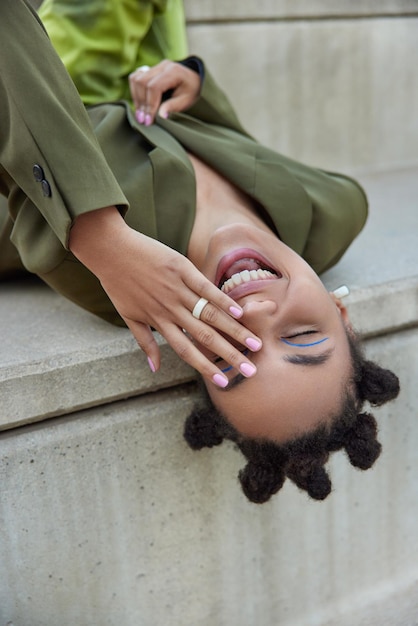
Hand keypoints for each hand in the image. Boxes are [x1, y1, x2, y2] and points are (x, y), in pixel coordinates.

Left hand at [69, 207, 261, 387]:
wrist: (110, 249)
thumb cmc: (118, 283)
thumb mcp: (128, 316)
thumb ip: (144, 342)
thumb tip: (154, 369)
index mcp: (159, 321)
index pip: (186, 351)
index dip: (206, 367)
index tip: (224, 381)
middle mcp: (170, 309)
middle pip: (205, 337)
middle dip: (229, 354)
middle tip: (251, 369)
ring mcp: (177, 289)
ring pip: (210, 314)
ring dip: (234, 330)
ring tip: (255, 342)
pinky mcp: (182, 269)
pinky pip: (205, 287)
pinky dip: (222, 299)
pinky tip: (239, 311)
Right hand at [129, 60, 200, 125]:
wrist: (193, 80)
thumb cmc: (191, 91)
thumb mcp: (187, 101)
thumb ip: (173, 106)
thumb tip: (160, 116)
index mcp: (174, 72)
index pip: (154, 86)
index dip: (150, 104)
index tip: (148, 120)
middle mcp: (163, 66)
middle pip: (142, 82)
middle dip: (141, 103)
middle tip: (143, 120)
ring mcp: (155, 66)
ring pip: (136, 79)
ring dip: (136, 98)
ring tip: (140, 114)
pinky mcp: (149, 69)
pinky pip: (135, 78)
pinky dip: (135, 92)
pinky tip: (140, 104)